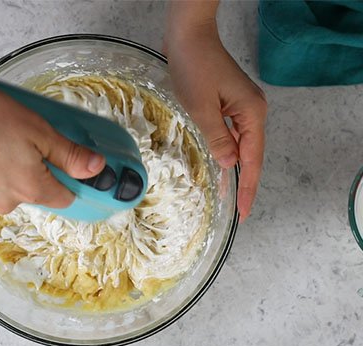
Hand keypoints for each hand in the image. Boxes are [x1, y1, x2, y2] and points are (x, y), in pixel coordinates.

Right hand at [0, 77, 105, 213]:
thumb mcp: (38, 128)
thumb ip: (69, 154)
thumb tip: (96, 169)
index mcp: (30, 189)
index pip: (64, 198)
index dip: (72, 178)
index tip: (71, 160)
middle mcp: (5, 202)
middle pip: (31, 189)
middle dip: (33, 165)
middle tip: (23, 133)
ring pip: (3, 184)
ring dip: (4, 164)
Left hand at [165, 16, 266, 217]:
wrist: (189, 37)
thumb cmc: (194, 68)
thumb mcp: (201, 108)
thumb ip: (217, 138)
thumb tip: (229, 164)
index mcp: (251, 113)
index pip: (252, 159)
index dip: (248, 187)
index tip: (244, 211)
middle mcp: (252, 112)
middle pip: (251, 155)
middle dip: (245, 184)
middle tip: (240, 212)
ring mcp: (241, 108)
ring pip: (241, 147)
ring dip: (236, 171)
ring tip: (232, 197)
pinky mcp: (228, 104)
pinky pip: (231, 136)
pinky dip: (227, 153)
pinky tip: (220, 167)